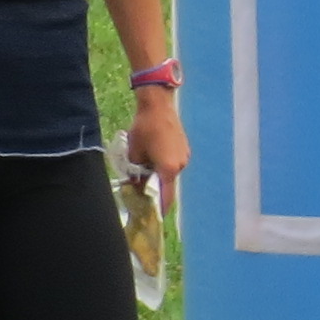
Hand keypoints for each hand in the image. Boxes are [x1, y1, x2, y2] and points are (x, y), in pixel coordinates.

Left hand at [126, 91, 188, 205]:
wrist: (158, 105)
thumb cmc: (144, 128)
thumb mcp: (134, 151)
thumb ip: (136, 171)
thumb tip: (135, 183)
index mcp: (168, 169)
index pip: (165, 196)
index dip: (159, 207)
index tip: (152, 215)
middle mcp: (180, 165)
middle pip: (168, 184)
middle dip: (155, 188)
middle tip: (142, 189)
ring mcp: (185, 157)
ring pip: (170, 173)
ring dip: (159, 175)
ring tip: (145, 170)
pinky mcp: (184, 149)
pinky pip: (173, 162)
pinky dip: (164, 165)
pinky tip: (153, 156)